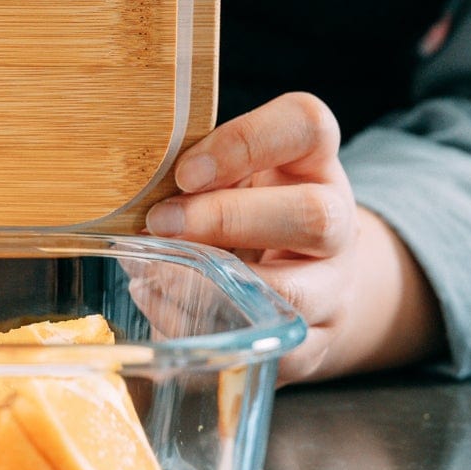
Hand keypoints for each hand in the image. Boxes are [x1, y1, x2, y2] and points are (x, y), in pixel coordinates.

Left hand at [144, 92, 443, 381]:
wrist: (295, 267)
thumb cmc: (243, 201)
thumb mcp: (226, 170)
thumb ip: (195, 172)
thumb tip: (132, 194)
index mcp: (313, 159)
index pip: (305, 125)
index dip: (244, 144)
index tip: (184, 171)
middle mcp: (338, 221)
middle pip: (314, 216)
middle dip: (226, 221)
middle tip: (160, 223)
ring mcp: (333, 286)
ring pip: (294, 296)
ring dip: (211, 286)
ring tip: (152, 273)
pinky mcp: (315, 340)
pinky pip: (264, 344)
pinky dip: (204, 328)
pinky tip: (161, 305)